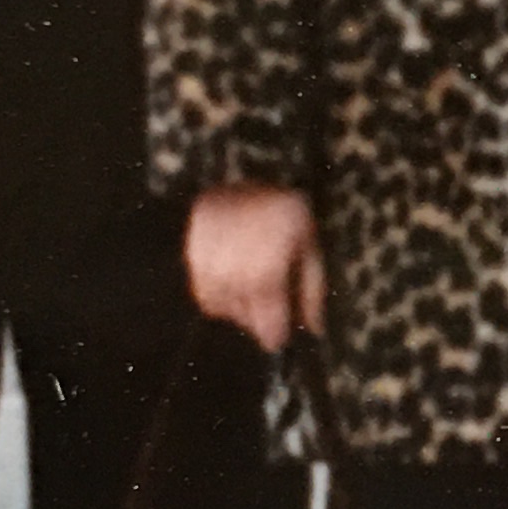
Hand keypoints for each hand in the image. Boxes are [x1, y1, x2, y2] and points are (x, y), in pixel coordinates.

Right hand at [184, 185, 324, 351]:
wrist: (241, 168)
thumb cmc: (284, 209)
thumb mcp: (310, 245)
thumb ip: (311, 289)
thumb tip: (315, 328)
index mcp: (267, 270)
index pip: (268, 322)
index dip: (275, 336)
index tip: (279, 340)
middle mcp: (234, 272)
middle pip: (245, 319)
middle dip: (260, 320)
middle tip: (271, 310)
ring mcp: (209, 265)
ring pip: (223, 309)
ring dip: (239, 309)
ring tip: (253, 289)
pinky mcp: (192, 257)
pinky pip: (204, 294)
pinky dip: (219, 296)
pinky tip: (233, 280)